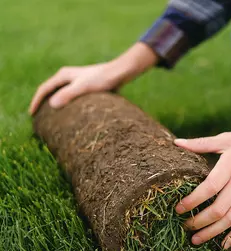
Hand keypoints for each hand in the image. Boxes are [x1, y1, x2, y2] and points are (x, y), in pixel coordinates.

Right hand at [29, 43, 157, 114]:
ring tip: (50, 117)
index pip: (44, 89)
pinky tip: (69, 113)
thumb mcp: (84, 87)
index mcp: (63, 75)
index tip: (31, 115)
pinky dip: (65, 104)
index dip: (36, 101)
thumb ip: (68, 94)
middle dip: (42, 102)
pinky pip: (69, 96)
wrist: (119, 73)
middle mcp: (67, 77)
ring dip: (53, 104)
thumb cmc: (102, 79)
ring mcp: (76, 81)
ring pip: (59, 93)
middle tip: (38, 117)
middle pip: (50, 90)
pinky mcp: (84, 86)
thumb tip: (52, 105)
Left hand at [174, 124, 230, 248]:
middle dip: (198, 221)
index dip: (192, 200)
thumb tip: (177, 143)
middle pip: (218, 209)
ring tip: (195, 240)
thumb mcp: (226, 139)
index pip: (209, 188)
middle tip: (184, 226)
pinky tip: (223, 245)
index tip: (178, 208)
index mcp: (230, 166)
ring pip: (230, 220)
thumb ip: (201, 143)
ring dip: (212, 232)